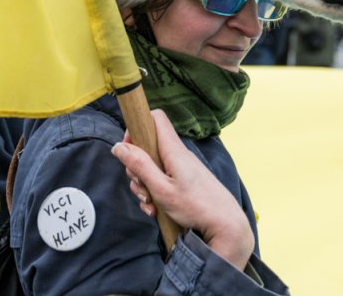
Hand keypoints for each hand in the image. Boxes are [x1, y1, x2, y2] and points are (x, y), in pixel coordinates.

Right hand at [111, 110, 254, 269]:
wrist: (225, 224)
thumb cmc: (195, 206)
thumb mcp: (161, 189)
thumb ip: (139, 166)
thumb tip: (118, 146)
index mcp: (173, 150)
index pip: (155, 118)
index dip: (138, 127)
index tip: (127, 148)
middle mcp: (178, 155)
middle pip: (148, 148)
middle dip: (136, 168)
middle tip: (141, 187)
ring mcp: (182, 168)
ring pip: (153, 168)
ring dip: (145, 186)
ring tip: (150, 205)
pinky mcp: (185, 181)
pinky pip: (163, 181)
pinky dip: (155, 194)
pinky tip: (156, 210)